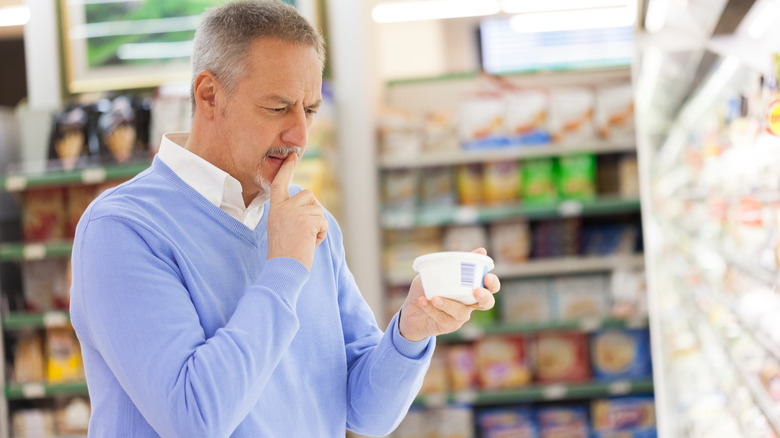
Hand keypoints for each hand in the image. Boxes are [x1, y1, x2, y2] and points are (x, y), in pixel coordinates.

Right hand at [267, 154, 327, 269]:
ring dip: (317, 226)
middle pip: (309, 195)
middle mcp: (282, 207)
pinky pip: (323, 222)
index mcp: (275, 209)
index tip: (292, 155)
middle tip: (302, 234)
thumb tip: (311, 202)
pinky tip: (308, 244)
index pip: (280, 184)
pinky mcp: (306, 220)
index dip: (286, 169)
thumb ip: (292, 213)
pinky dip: (321, 235)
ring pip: (318, 209)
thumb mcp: (282, 228)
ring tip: (303, 240)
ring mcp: (294, 213)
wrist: (283, 269)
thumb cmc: (284, 255)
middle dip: (313, 212)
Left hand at [398, 248, 500, 341]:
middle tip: (476, 291)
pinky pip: (443, 318)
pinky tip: (422, 301)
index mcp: (471, 289)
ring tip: (434, 297)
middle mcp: (469, 304)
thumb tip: (482, 250)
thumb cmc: (428, 288)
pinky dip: (431, 309)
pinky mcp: (448, 326)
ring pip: (461, 312)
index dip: (493, 283)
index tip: (486, 277)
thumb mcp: (438, 272)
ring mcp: (460, 317)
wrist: (410, 311)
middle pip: (487, 303)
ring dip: (448, 303)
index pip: (491, 288)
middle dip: (484, 296)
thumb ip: (457, 262)